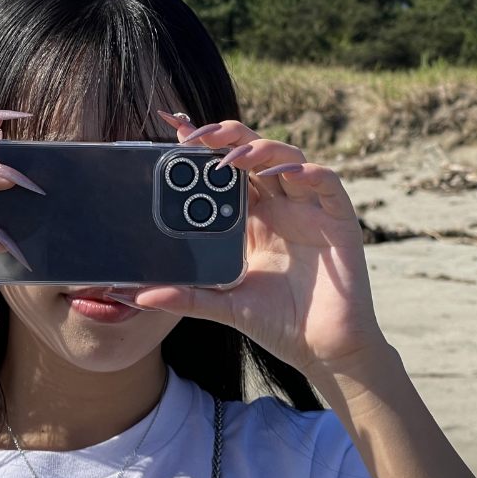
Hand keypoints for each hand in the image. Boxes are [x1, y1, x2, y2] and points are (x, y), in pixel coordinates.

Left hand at [132, 113, 386, 373]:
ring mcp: (310, 210)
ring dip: (260, 151)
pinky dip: (306, 172)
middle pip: (254, 153)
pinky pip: (326, 183)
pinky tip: (283, 175)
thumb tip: (138, 296)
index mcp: (252, 219)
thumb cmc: (279, 324)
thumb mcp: (225, 306)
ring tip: (232, 160)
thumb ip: (186, 297)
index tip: (172, 125)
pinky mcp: (338, 221)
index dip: (204, 145)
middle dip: (227, 137)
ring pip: (287, 158)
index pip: (225, 170)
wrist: (325, 351)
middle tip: (197, 137)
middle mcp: (280, 206)